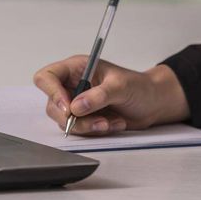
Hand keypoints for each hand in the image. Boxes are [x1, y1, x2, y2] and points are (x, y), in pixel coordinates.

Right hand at [32, 56, 189, 135]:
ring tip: (110, 122)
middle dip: (74, 118)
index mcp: (77, 68)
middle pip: (52, 105)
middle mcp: (73, 85)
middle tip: (97, 121)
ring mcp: (78, 104)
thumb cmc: (139, 86)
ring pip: (65, 121)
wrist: (153, 104)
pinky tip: (113, 123)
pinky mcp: (85, 119)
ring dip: (88, 126)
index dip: (52, 93)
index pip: (47, 77)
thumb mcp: (121, 86)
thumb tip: (76, 107)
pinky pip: (80, 131)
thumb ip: (98, 96)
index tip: (68, 108)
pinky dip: (96, 131)